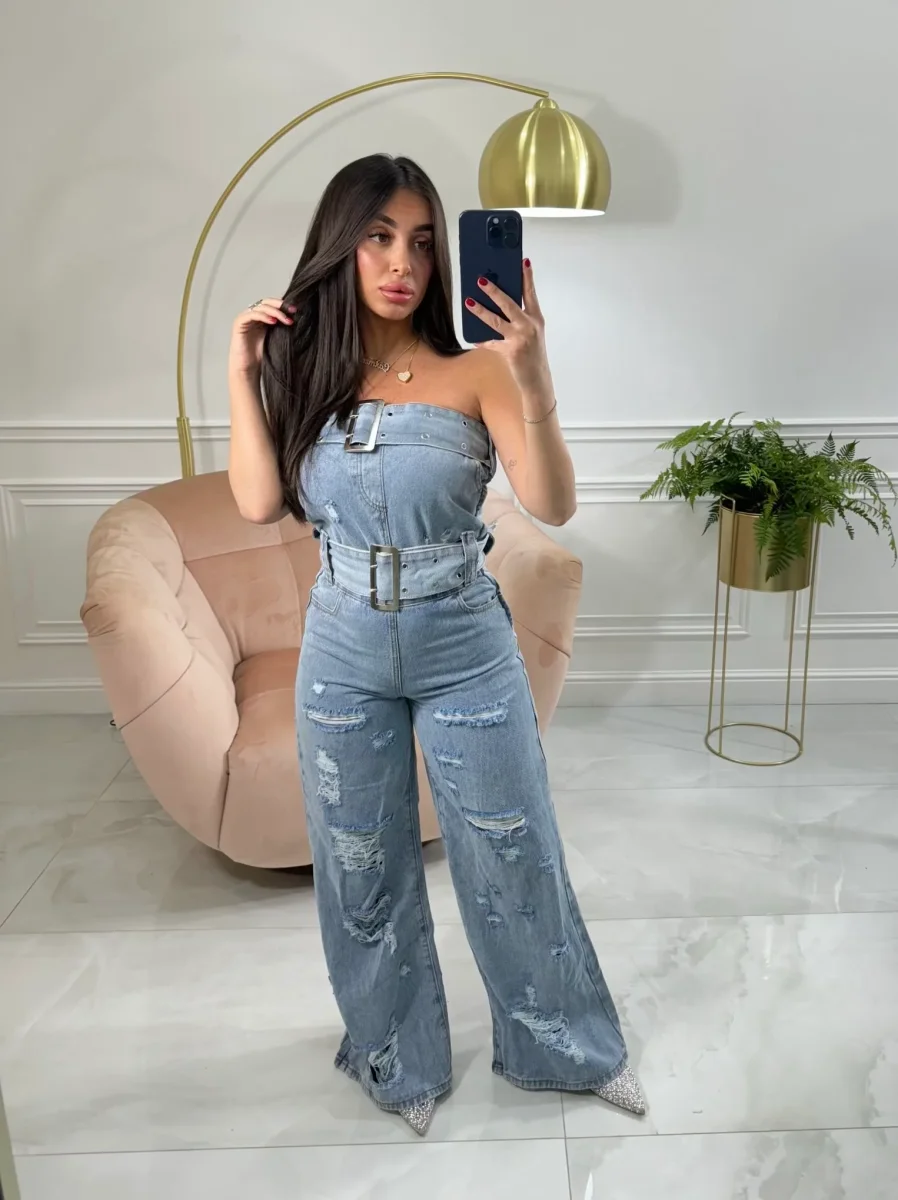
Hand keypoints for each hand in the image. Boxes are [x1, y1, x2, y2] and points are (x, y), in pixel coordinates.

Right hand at [228, 297, 294, 375]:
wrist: (248, 369)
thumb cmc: (262, 356)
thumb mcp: (276, 338)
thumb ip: (281, 326)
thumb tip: (297, 318)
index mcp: (262, 318)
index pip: (272, 304)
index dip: (283, 305)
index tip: (296, 310)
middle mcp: (253, 316)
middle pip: (266, 302)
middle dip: (280, 305)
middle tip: (292, 311)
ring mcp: (245, 318)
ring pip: (260, 307)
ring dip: (275, 312)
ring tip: (286, 320)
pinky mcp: (239, 323)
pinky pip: (252, 314)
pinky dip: (263, 316)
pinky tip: (273, 322)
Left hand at [465, 260, 548, 390]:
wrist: (537, 380)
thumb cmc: (533, 354)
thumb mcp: (531, 333)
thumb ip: (519, 319)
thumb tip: (498, 305)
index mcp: (536, 318)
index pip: (530, 293)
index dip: (527, 277)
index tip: (523, 261)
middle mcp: (529, 325)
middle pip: (509, 303)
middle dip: (494, 291)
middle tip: (481, 280)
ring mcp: (520, 338)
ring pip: (496, 320)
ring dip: (480, 310)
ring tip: (468, 302)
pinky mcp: (510, 351)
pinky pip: (491, 343)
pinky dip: (482, 341)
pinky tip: (474, 339)